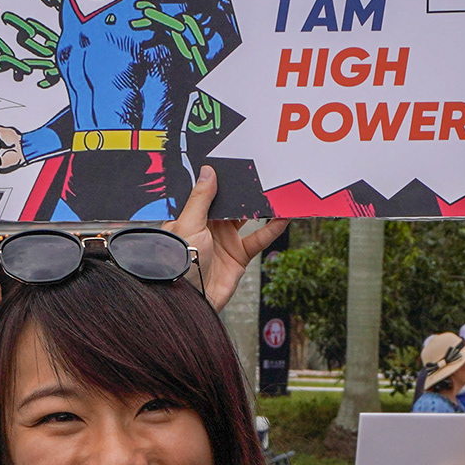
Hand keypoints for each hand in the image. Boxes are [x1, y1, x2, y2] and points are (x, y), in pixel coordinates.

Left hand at [170, 167, 287, 308]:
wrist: (189, 300)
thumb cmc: (180, 261)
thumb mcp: (189, 223)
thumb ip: (201, 198)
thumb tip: (208, 171)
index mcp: (191, 216)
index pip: (208, 193)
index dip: (220, 180)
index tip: (235, 163)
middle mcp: (209, 227)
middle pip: (230, 203)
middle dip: (243, 190)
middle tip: (261, 172)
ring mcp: (225, 241)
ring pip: (247, 218)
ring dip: (261, 207)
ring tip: (276, 190)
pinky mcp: (239, 256)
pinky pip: (259, 238)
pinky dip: (273, 228)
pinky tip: (284, 216)